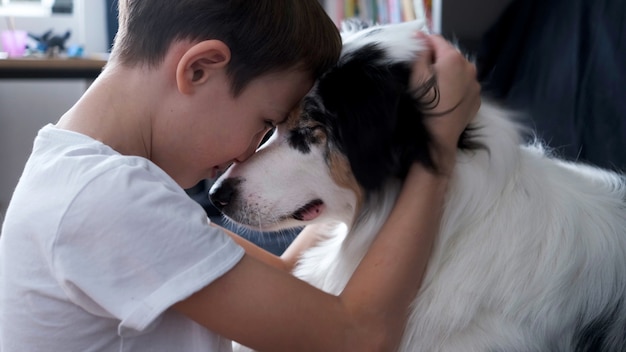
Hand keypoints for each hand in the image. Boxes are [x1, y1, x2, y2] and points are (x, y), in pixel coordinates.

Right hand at [410, 33, 480, 174]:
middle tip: (421, 74)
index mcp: (453, 58)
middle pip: (449, 54)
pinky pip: (464, 86)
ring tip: (434, 88)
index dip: (422, 43)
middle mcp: (469, 67)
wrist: (438, 136)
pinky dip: (455, 87)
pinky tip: (444, 99)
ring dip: (446, 73)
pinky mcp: (476, 99)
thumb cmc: (425, 104)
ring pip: (458, 70)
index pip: (436, 39)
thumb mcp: (416, 75)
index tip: (412, 54)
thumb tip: (419, 36)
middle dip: (436, 59)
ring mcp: (475, 84)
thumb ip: (418, 52)